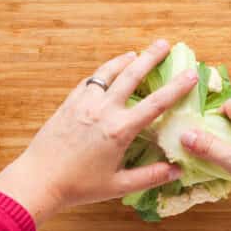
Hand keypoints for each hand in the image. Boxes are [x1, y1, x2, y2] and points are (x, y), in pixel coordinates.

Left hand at [0, 40, 198, 223]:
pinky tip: (107, 72)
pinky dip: (102, 73)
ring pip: (107, 73)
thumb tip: (177, 171)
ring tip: (135, 53)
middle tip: (164, 44)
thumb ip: (151, 177)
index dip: (176, 88)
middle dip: (150, 57)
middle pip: (131, 76)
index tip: (191, 74)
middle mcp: (102, 110)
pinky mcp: (68, 104)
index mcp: (119, 130)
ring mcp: (83, 104)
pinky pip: (89, 82)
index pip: (156, 104)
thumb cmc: (80, 186)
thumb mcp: (120, 185)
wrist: (39, 179)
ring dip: (123, 61)